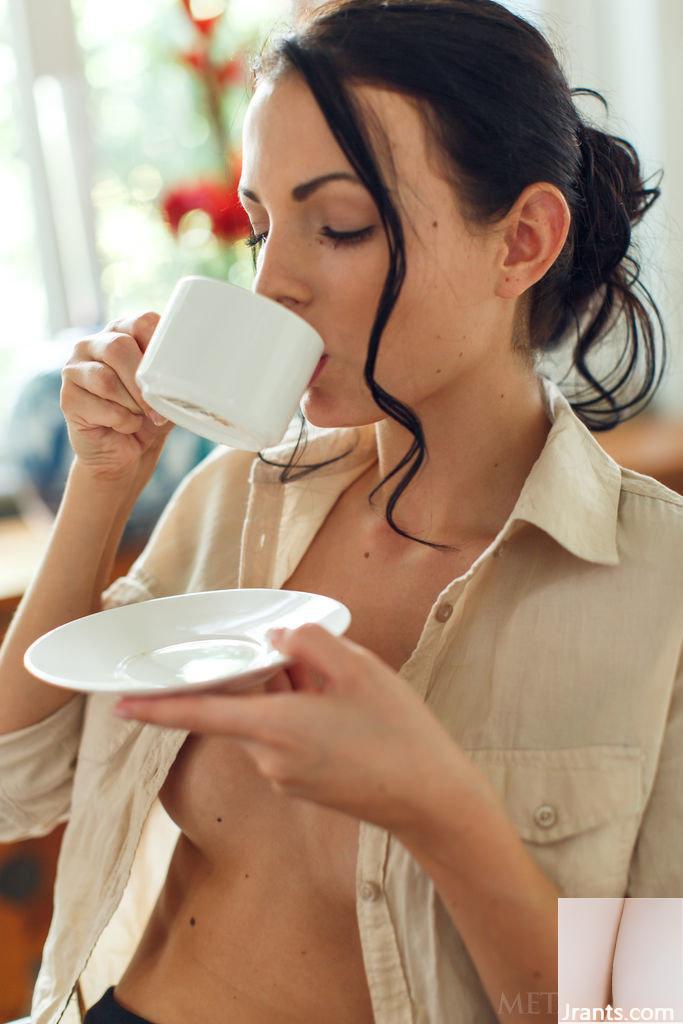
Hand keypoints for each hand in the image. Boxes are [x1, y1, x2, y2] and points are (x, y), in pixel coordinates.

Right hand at [60, 312, 173, 482]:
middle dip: (142, 383)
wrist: (128, 454)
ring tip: (140, 417)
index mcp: (123, 333)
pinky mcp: (67, 397)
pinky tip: (124, 426)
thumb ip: (173, 373)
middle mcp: (94, 344)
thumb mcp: (168, 392)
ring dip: (132, 405)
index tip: (171, 376)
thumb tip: (188, 367)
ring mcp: (75, 368)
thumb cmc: (150, 418)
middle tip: (157, 410)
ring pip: (106, 379)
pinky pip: (99, 405)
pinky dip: (122, 421)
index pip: (143, 323)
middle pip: (118, 347)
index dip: (160, 350)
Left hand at [113, 623, 462, 833]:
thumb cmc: (398, 733)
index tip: (121, 702)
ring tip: (340, 688)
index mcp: (276, 727)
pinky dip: (301, 718)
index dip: (157, 707)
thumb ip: (309, 644)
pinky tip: (343, 712)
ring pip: (268, 721)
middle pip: (244, 707)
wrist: (430, 800)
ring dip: (289, 697)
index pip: (200, 713)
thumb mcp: (359, 668)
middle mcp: (269, 758)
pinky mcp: (302, 787)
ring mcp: (285, 777)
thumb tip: (278, 641)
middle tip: (310, 662)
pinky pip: (285, 740)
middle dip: (265, 679)